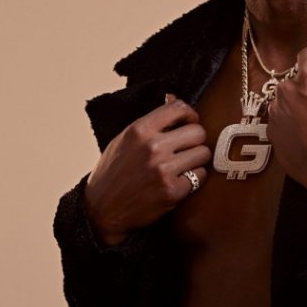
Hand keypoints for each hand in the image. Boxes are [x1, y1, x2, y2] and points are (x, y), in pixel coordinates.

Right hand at [83, 94, 210, 245]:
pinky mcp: (172, 191)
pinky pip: (201, 176)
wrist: (102, 209)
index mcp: (139, 130)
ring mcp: (163, 170)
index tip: (188, 123)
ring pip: (203, 153)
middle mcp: (152, 147)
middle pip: (198, 131)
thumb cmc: (114, 171)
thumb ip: (151, 121)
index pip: (179, 108)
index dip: (190, 114)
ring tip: (183, 165)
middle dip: (196, 140)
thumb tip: (174, 97)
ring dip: (197, 159)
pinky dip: (194, 179)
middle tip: (187, 148)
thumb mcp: (125, 138)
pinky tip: (179, 181)